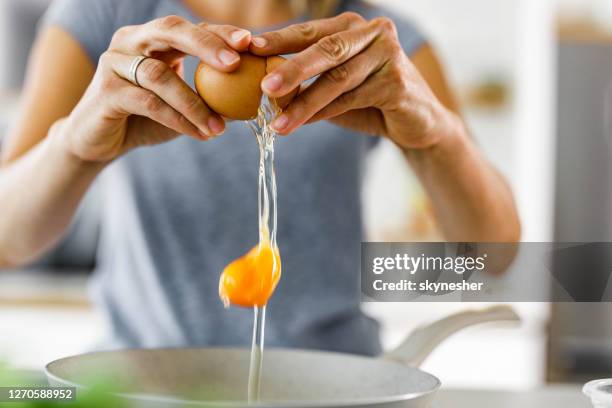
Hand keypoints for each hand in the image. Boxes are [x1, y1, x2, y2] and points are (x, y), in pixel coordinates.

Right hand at [63, 15, 251, 161]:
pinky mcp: (106, 91)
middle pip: (170, 31)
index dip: (219, 33)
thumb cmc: (144, 119)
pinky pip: (148, 102)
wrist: (99, 143)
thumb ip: (208, 96)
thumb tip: (251, 99)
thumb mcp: (180, 104)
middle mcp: (130, 42)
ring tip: (219, 128)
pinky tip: (198, 133)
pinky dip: (177, 118)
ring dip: (195, 103)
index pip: (190, 28)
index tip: (250, 43)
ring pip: (160, 76)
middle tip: (235, 64)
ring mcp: (114, 64)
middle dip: (206, 45)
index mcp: (151, 39)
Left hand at [250, 12, 454, 148]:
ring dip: (304, 102)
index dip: (279, 40)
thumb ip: (308, 81)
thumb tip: (264, 88)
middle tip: (264, 87)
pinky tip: (304, 123)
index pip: (311, 31)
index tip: (249, 48)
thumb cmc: (369, 99)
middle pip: (326, 49)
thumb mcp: (335, 86)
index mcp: (353, 26)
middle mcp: (373, 33)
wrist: (416, 122)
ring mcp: (388, 55)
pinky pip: (353, 99)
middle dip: (291, 69)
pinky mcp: (397, 82)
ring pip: (338, 79)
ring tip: (278, 122)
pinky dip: (325, 113)